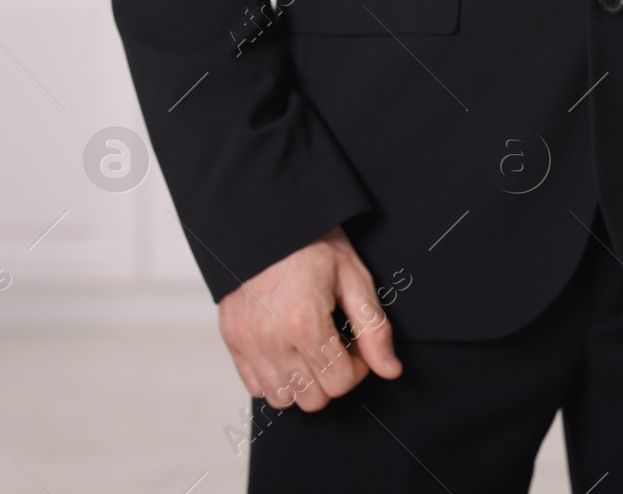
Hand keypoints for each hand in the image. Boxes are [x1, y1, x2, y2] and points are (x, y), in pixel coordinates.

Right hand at [218, 227, 401, 411]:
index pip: (340, 383)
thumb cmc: (316, 246)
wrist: (270, 222)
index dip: (358, 368)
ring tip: (313, 347)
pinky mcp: (231, 340)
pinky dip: (276, 377)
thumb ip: (375, 329)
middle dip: (333, 377)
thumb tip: (390, 370)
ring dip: (304, 382)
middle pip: (312, 399)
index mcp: (304, 323)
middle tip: (337, 344)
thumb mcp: (355, 279)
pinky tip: (289, 348)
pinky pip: (256, 386)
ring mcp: (246, 342)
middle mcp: (270, 339)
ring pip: (282, 398)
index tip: (357, 343)